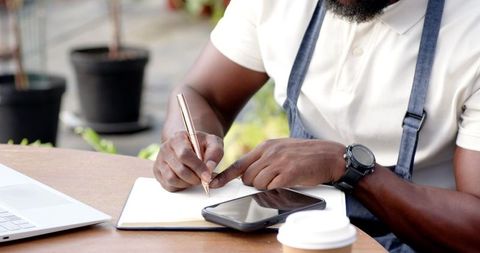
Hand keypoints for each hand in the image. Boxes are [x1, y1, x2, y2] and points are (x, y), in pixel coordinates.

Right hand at [153, 131, 223, 191]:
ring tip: (195, 178)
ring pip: (172, 179)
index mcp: (178, 138)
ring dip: (187, 183)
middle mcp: (166, 148)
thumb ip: (215, 153)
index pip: (184, 154)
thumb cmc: (202, 145)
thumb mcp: (213, 143)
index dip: (197, 167)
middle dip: (195, 178)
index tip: (207, 176)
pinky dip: (180, 186)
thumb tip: (209, 168)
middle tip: (203, 178)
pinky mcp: (158, 172)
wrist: (191, 146)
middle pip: (179, 169)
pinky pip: (168, 185)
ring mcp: (160, 160)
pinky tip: (187, 180)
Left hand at [210, 138, 345, 189]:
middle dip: (254, 183)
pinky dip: (276, 188)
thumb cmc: (305, 154)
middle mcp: (269, 152)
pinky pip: (271, 187)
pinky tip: (287, 181)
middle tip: (270, 180)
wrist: (329, 155)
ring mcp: (279, 162)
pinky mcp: (288, 173)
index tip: (213, 183)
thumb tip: (248, 173)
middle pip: (247, 177)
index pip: (239, 163)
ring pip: (257, 184)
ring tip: (281, 179)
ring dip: (266, 187)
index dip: (224, 176)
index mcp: (266, 146)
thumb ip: (264, 158)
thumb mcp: (281, 149)